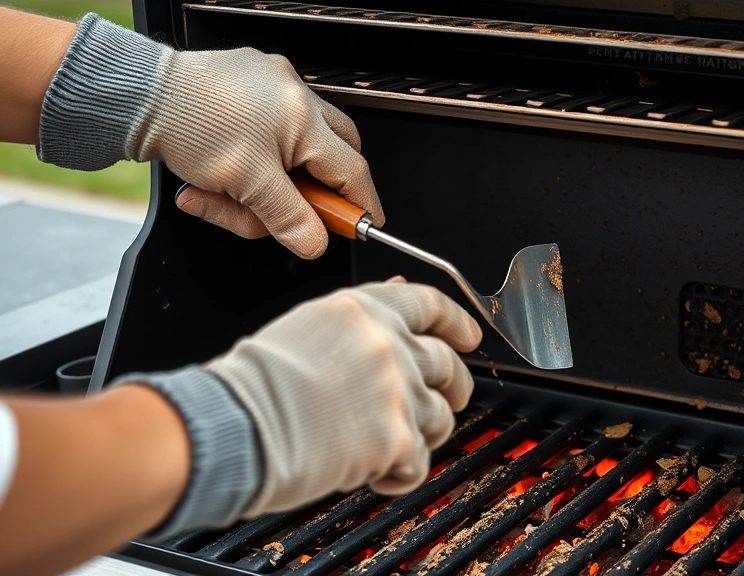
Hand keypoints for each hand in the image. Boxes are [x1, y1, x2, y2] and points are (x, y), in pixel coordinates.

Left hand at [132, 47, 383, 258]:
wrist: (136, 94)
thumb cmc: (187, 127)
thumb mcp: (244, 186)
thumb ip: (288, 218)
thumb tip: (315, 242)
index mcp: (303, 119)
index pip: (352, 172)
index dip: (361, 204)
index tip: (364, 225)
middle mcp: (296, 95)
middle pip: (335, 154)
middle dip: (316, 188)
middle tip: (292, 210)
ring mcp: (275, 84)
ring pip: (299, 144)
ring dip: (273, 178)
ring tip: (231, 192)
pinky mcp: (253, 80)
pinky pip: (271, 128)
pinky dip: (255, 158)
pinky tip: (227, 170)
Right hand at [207, 278, 481, 515]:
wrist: (235, 426)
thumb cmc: (254, 383)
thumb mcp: (307, 326)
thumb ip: (361, 317)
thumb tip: (398, 292)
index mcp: (365, 311)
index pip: (431, 304)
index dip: (457, 321)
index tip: (468, 335)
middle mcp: (389, 345)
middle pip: (448, 364)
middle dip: (454, 385)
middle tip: (447, 400)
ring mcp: (398, 392)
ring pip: (440, 417)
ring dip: (422, 434)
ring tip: (389, 446)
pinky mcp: (398, 439)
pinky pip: (419, 463)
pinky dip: (400, 474)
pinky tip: (374, 473)